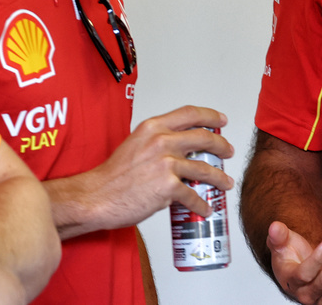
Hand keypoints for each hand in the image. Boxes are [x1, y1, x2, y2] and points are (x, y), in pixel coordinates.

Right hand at [83, 105, 235, 230]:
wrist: (94, 197)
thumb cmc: (111, 176)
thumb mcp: (135, 145)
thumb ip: (157, 142)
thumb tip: (178, 148)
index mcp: (153, 128)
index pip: (189, 113)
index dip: (210, 116)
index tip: (221, 120)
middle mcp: (161, 142)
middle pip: (204, 138)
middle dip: (221, 145)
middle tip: (227, 151)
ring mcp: (166, 164)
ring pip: (204, 169)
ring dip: (219, 178)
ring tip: (225, 183)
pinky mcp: (167, 188)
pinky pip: (193, 196)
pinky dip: (201, 204)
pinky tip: (204, 208)